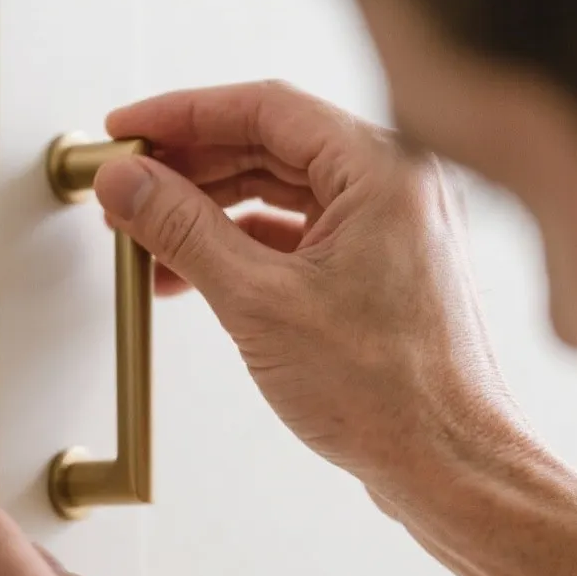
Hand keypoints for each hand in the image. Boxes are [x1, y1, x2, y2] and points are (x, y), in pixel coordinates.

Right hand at [98, 80, 530, 510]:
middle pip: (271, 144)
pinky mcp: (382, 271)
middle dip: (189, 165)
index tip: (128, 128)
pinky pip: (300, 234)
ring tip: (148, 235)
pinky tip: (193, 271)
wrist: (449, 468)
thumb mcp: (258, 301)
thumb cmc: (391, 394)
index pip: (265, 107)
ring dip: (209, 209)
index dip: (183, 113)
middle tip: (128, 182)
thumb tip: (129, 181)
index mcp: (385, 169)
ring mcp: (393, 229)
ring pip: (282, 191)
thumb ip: (183, 229)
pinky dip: (242, 246)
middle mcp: (397, 186)